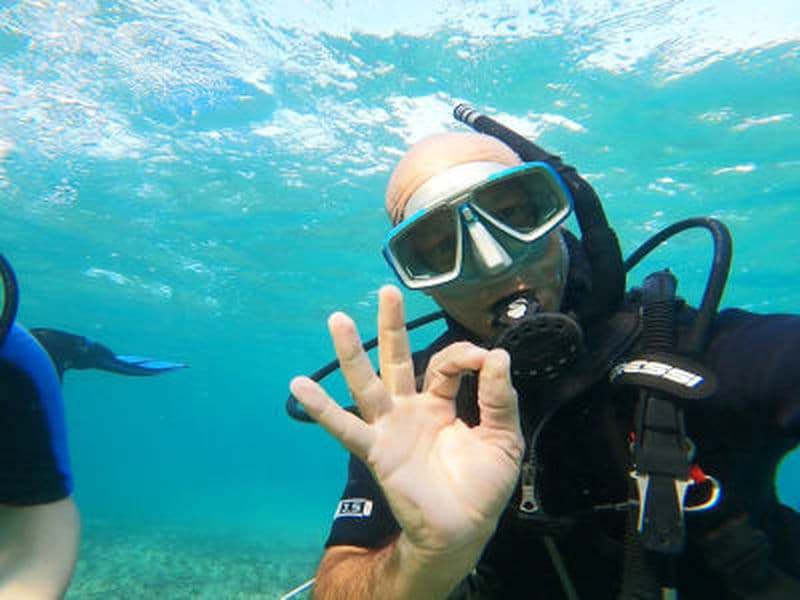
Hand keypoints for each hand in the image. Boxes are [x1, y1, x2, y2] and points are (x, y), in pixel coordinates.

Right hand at [290, 285, 523, 558]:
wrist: (464, 530)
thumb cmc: (481, 486)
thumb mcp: (503, 437)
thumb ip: (500, 398)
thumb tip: (499, 354)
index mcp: (440, 403)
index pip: (445, 364)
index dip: (464, 355)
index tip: (485, 360)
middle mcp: (410, 409)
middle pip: (397, 358)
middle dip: (392, 326)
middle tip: (388, 291)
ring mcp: (390, 428)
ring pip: (368, 383)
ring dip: (352, 352)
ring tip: (337, 319)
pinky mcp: (377, 450)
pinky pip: (346, 427)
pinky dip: (322, 408)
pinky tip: (299, 385)